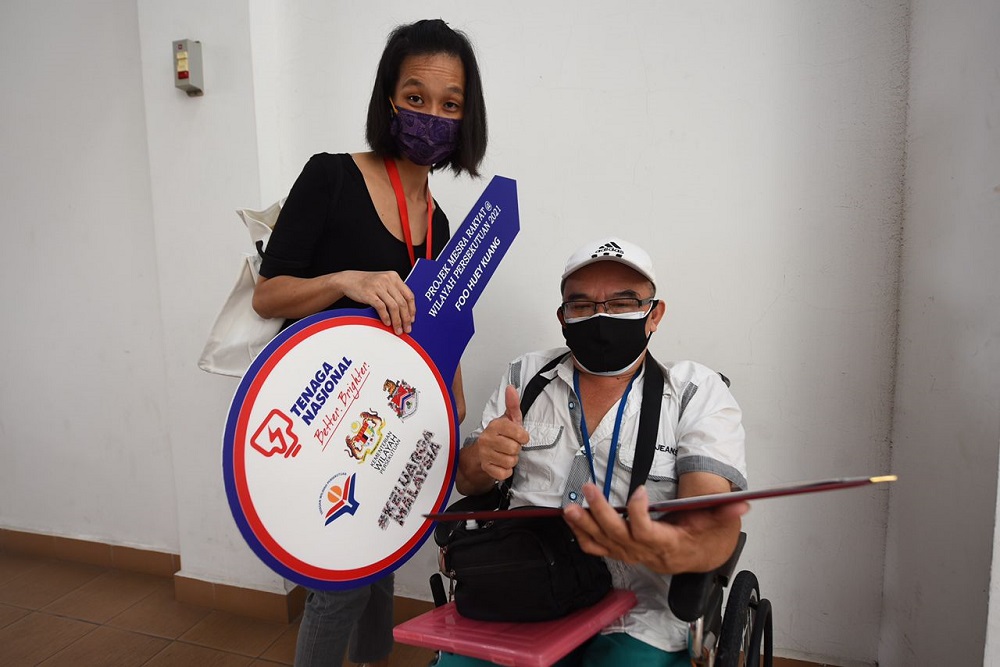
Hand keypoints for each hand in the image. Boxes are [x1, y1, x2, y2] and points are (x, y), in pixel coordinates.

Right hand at [340, 270, 415, 333]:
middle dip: (406, 318)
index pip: (409, 295)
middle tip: (407, 328)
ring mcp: (378, 286)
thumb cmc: (367, 283)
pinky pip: (381, 307)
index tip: (412, 319)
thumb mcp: (384, 282)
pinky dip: (386, 317)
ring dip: (397, 320)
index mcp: (394, 277)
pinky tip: (387, 323)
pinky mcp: (369, 293)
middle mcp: (387, 280)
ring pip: (393, 306)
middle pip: (402, 302)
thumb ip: (395, 292)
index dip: (412, 309)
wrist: (349, 280)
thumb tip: (406, 311)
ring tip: (397, 329)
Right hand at [474, 385, 528, 481]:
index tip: (520, 436)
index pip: (520, 434)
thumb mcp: (509, 419)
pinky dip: (506, 470)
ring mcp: (485, 454)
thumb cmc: (500, 434)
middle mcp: (487, 439)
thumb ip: (513, 404)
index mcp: (495, 425)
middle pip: (515, 449)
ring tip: (506, 453)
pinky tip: (502, 463)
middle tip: (511, 445)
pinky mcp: (486, 467)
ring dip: (512, 460)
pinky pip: (504, 473)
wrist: (483, 451)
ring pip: (510, 462)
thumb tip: (511, 388)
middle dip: (516, 449)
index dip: (523, 437)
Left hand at [563, 483, 748, 573]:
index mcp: (669, 546)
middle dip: (601, 513)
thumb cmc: (705, 539)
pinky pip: (598, 548)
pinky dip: (583, 535)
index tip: (639, 492)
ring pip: (603, 543)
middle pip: (619, 536)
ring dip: (584, 525)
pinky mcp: (622, 552)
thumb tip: (742, 503)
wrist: (699, 558)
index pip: (648, 534)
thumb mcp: (719, 524)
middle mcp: (646, 553)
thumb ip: (726, 512)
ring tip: (570, 507)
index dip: (640, 515)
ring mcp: (631, 554)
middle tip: (590, 489)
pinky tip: (572, 519)